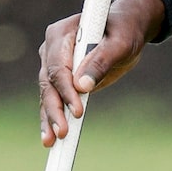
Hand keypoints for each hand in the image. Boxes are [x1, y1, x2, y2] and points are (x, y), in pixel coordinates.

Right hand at [38, 0, 166, 145]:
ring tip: (51, 141)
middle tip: (63, 131)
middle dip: (54, 109)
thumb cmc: (124, 31)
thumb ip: (102, 60)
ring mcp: (52, 64)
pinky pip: (53, 100)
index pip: (58, 66)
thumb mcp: (121, 42)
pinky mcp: (59, 80)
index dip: (66, 90)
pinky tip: (51, 137)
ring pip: (47, 95)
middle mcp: (51, 49)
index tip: (77, 111)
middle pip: (48, 83)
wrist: (123, 30)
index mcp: (62, 34)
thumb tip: (83, 86)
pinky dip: (52, 118)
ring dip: (49, 118)